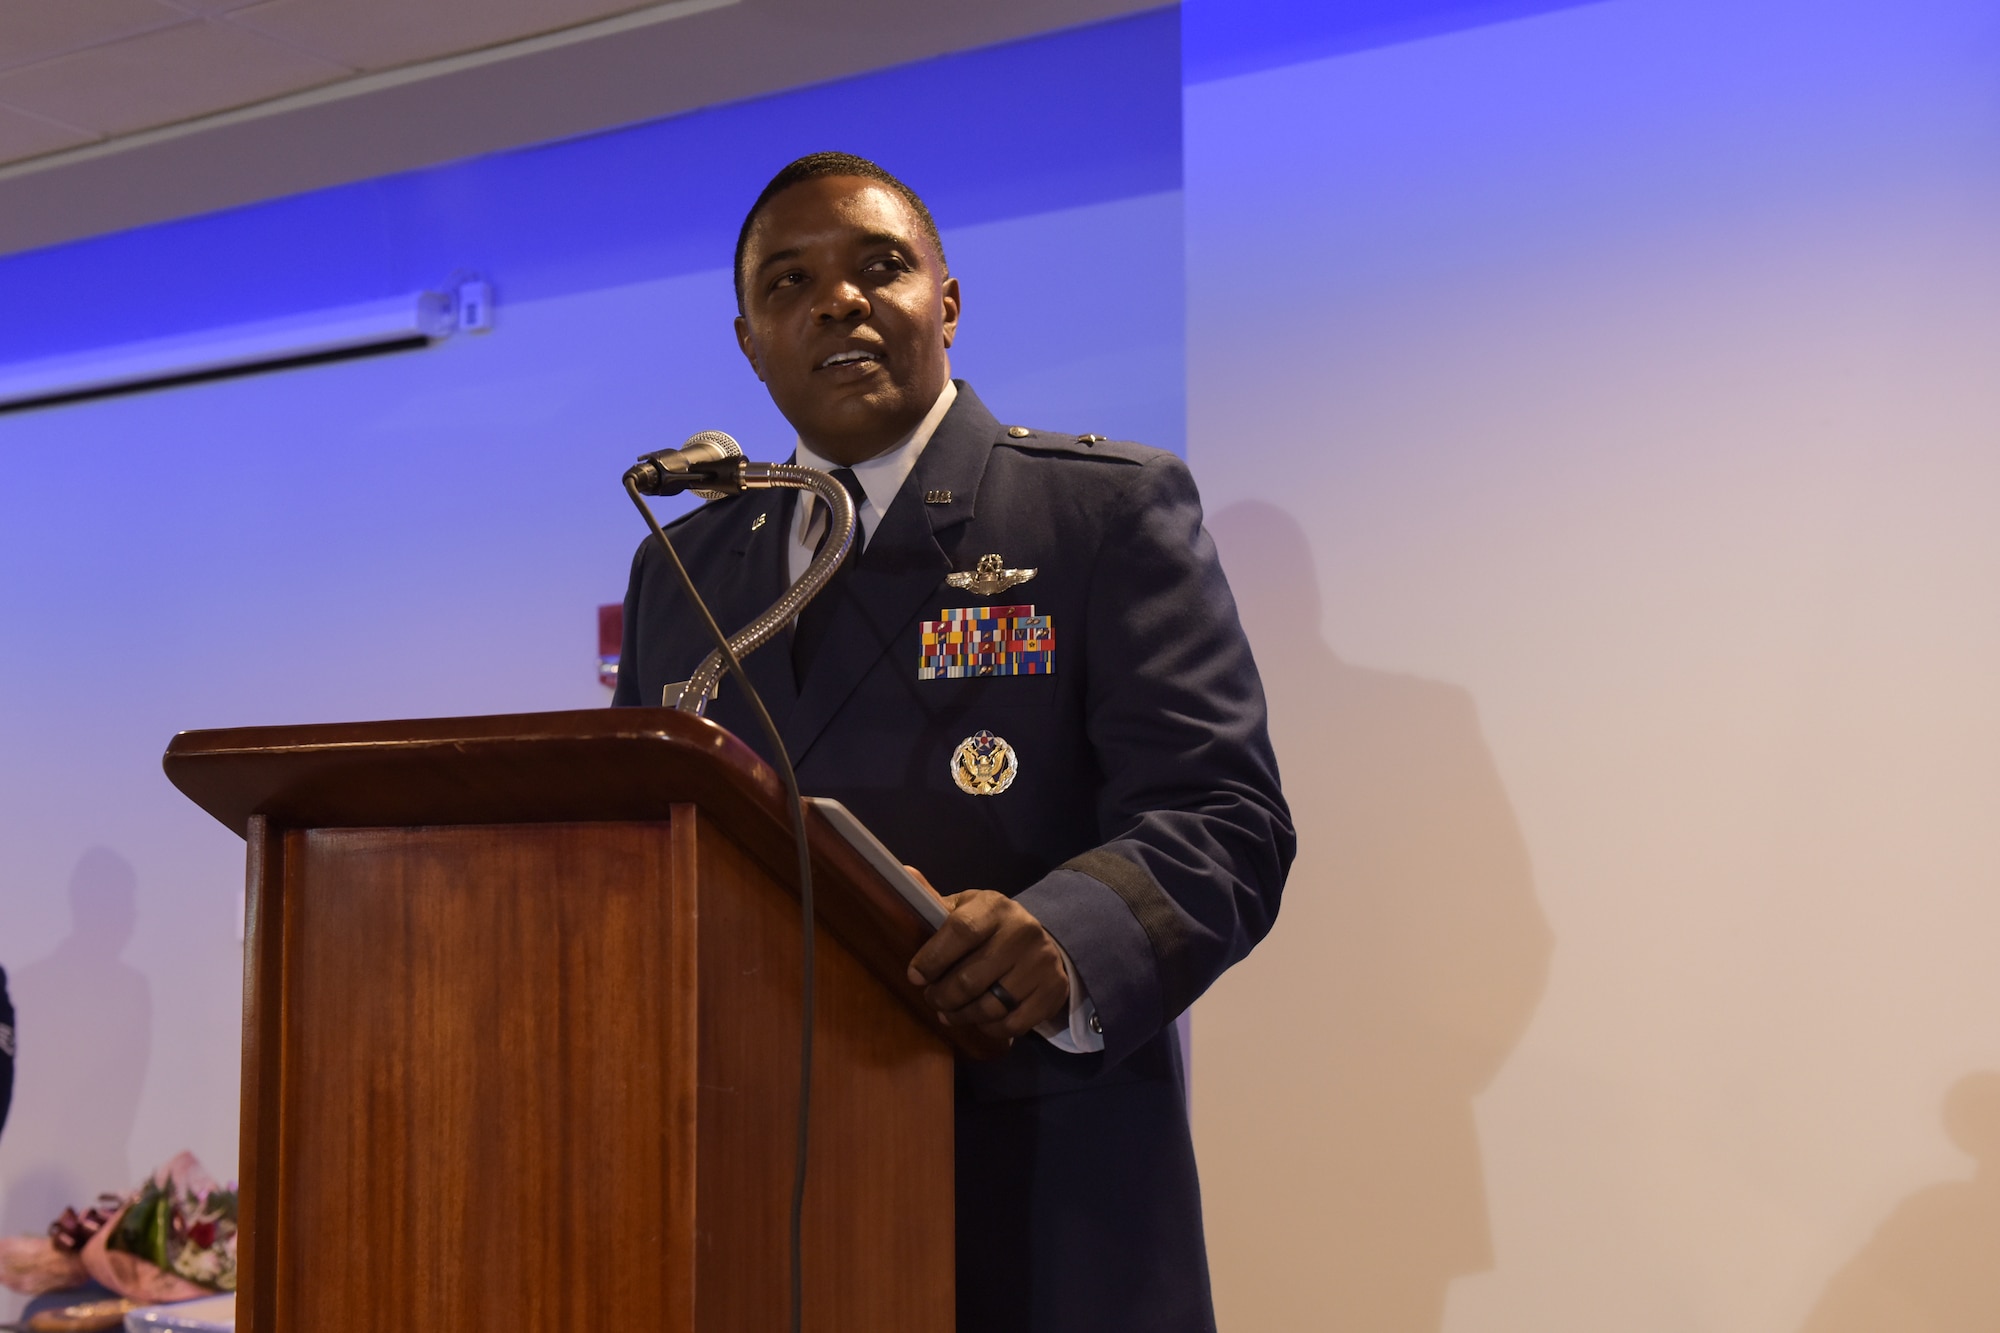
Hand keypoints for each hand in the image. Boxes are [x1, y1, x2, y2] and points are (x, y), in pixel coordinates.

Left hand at [905, 883, 1070, 1042]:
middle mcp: (1024, 932)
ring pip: (991, 1006)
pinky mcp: (1053, 991)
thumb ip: (933, 899)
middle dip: (942, 995)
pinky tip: (978, 1020)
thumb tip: (904, 872)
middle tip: (932, 998)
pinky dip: (989, 1028)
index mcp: (996, 907)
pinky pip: (1012, 1024)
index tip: (914, 976)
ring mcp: (1042, 963)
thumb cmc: (990, 927)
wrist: (1043, 941)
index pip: (961, 932)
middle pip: (971, 979)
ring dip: (961, 1016)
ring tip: (948, 1013)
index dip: (932, 959)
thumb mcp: (965, 909)